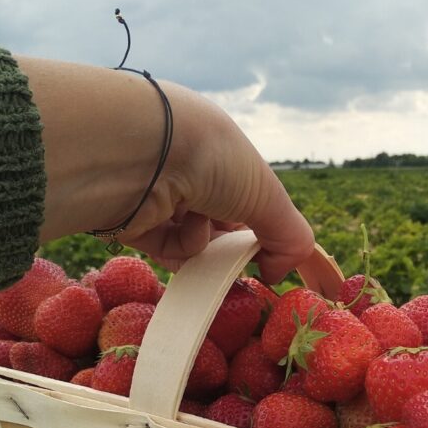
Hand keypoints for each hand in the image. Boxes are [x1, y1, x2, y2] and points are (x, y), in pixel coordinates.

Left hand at [17, 58, 314, 283]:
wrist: (143, 152)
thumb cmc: (213, 159)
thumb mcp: (269, 197)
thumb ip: (290, 240)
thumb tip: (276, 275)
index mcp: (228, 158)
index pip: (257, 204)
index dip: (274, 237)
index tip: (282, 269)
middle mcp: (195, 175)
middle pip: (226, 230)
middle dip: (236, 248)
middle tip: (246, 261)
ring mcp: (164, 199)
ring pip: (199, 246)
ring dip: (208, 247)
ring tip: (204, 230)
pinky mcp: (137, 223)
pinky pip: (169, 252)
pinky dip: (180, 249)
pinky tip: (179, 231)